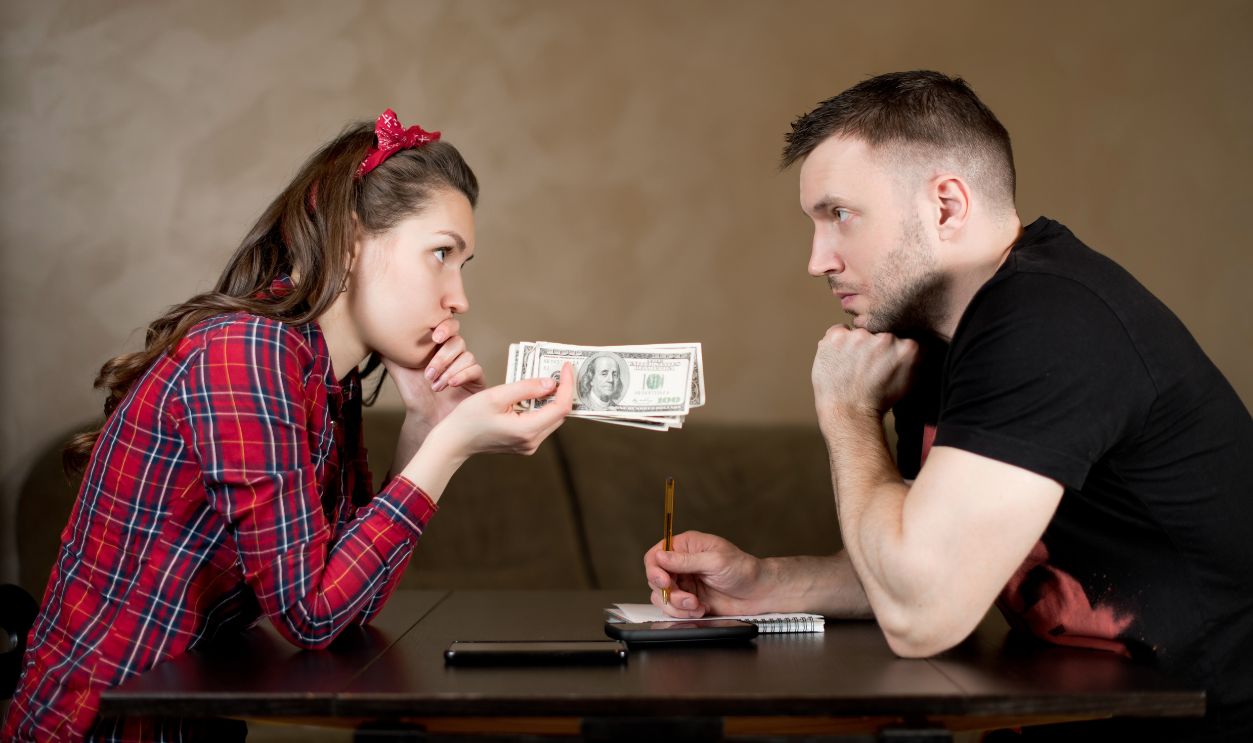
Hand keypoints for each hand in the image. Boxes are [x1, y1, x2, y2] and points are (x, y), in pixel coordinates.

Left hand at [384, 318, 484, 429]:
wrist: (426, 418)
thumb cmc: (414, 394)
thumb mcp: (399, 368)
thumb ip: (391, 350)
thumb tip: (376, 333)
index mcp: (440, 347)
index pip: (448, 326)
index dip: (445, 327)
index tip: (434, 337)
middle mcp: (455, 355)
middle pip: (458, 341)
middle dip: (442, 357)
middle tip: (428, 374)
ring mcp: (468, 367)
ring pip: (467, 356)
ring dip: (449, 370)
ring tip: (436, 386)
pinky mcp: (478, 381)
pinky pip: (476, 370)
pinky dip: (462, 375)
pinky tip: (450, 385)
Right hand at [425, 362, 573, 460]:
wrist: (454, 441)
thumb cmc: (469, 418)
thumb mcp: (496, 396)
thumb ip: (526, 388)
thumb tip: (551, 383)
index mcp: (527, 430)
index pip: (560, 407)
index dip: (567, 386)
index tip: (566, 367)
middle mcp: (532, 441)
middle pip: (560, 414)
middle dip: (562, 391)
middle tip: (560, 370)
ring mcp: (529, 445)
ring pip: (552, 419)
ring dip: (552, 398)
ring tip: (549, 378)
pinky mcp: (524, 444)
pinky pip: (541, 423)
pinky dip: (542, 407)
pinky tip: (536, 393)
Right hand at [644, 530, 769, 617]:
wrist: (758, 593)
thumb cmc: (743, 569)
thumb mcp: (715, 561)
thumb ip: (686, 560)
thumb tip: (660, 556)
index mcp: (686, 546)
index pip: (656, 555)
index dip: (654, 569)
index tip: (664, 582)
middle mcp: (682, 564)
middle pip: (655, 579)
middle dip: (670, 592)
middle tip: (688, 598)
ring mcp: (684, 583)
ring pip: (662, 597)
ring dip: (677, 605)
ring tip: (697, 605)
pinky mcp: (688, 600)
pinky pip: (673, 609)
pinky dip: (684, 612)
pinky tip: (701, 608)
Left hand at [811, 325, 918, 423]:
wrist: (849, 412)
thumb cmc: (877, 402)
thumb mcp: (908, 382)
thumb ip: (915, 359)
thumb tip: (915, 345)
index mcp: (907, 347)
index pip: (902, 337)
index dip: (892, 349)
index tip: (885, 360)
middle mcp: (885, 338)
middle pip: (880, 333)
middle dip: (875, 346)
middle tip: (867, 366)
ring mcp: (860, 336)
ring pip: (859, 332)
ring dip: (857, 344)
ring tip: (852, 366)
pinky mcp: (837, 337)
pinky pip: (838, 331)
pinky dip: (837, 342)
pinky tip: (839, 359)